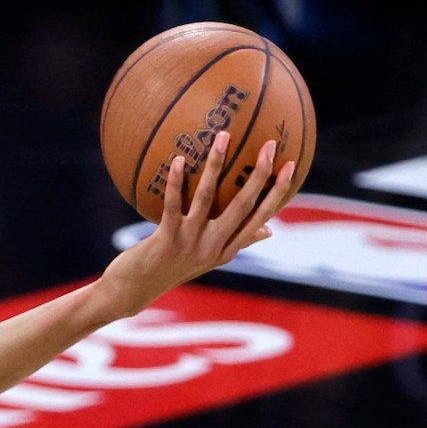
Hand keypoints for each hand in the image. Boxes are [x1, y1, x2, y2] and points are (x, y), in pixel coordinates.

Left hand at [100, 130, 297, 310]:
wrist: (135, 291)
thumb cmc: (171, 269)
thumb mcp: (209, 259)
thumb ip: (237, 242)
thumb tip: (270, 230)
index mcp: (228, 249)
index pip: (261, 216)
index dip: (278, 191)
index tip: (292, 165)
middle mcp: (214, 247)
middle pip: (243, 205)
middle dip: (259, 174)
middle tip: (268, 144)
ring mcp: (191, 243)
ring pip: (208, 197)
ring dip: (216, 165)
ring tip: (223, 136)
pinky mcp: (167, 239)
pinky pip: (173, 204)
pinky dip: (176, 181)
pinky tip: (178, 159)